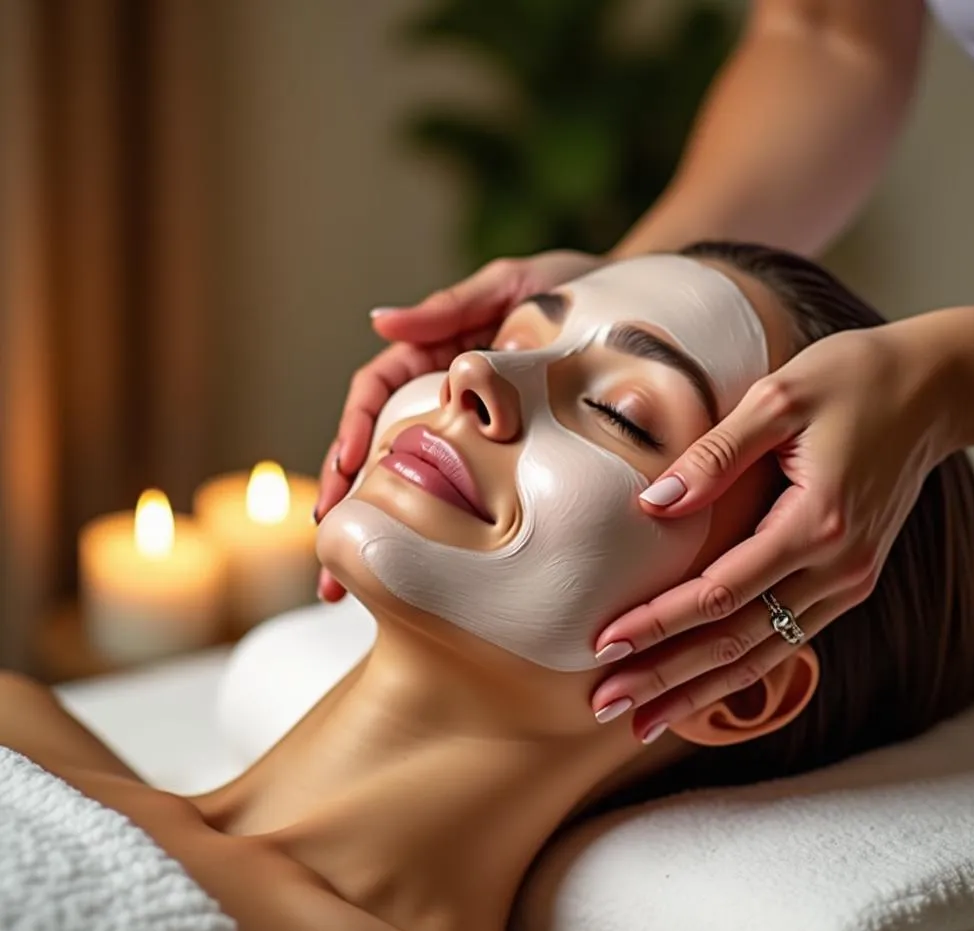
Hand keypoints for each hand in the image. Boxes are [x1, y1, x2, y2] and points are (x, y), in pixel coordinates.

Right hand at [316, 250, 603, 600]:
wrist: (636, 318)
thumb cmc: (570, 293)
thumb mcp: (511, 288)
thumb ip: (450, 310)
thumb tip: (378, 320)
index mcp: (434, 353)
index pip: (376, 392)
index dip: (354, 427)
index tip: (348, 465)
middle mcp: (440, 395)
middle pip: (375, 447)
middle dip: (345, 494)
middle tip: (323, 544)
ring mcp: (466, 429)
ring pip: (405, 480)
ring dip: (371, 526)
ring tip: (339, 585)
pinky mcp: (497, 459)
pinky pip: (455, 495)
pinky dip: (428, 531)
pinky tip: (410, 569)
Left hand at [589, 322, 951, 740]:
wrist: (933, 392)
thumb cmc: (852, 381)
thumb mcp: (779, 398)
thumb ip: (714, 454)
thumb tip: (652, 505)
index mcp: (818, 523)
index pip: (721, 592)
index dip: (659, 623)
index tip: (604, 644)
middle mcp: (838, 568)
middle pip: (737, 641)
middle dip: (667, 677)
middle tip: (606, 705)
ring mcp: (847, 582)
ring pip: (762, 654)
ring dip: (698, 690)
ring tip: (642, 723)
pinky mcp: (847, 582)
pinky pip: (785, 640)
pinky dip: (739, 672)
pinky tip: (700, 689)